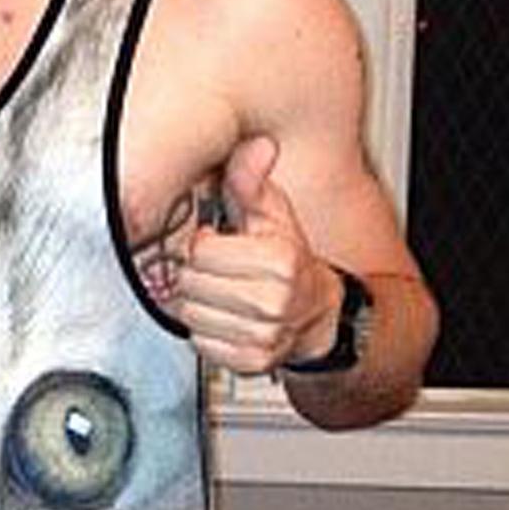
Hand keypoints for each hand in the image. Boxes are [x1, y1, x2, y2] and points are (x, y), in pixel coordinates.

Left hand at [164, 135, 342, 374]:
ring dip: (199, 304)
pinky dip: (207, 332)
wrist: (317, 314)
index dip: (204, 245)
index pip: (202, 251)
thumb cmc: (290, 261)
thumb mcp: (275, 215)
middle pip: (191, 284)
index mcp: (280, 261)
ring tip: (222, 294)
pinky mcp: (252, 362)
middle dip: (197, 275)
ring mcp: (264, 335)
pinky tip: (226, 318)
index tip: (217, 243)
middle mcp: (273, 302)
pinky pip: (202, 344)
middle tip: (217, 272)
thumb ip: (254, 181)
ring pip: (191, 315)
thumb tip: (257, 146)